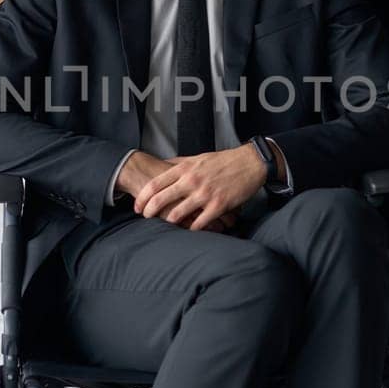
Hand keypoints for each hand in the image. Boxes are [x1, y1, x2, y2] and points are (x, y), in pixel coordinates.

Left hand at [133, 145, 266, 230]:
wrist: (250, 162)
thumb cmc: (223, 160)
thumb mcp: (198, 157)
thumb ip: (179, 163)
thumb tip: (163, 165)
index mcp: (185, 169)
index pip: (155, 184)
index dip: (142, 198)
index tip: (138, 206)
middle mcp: (191, 181)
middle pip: (160, 199)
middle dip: (148, 212)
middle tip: (145, 218)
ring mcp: (205, 194)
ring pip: (177, 214)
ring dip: (169, 222)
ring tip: (167, 225)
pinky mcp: (218, 205)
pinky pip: (199, 223)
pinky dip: (192, 229)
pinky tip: (190, 230)